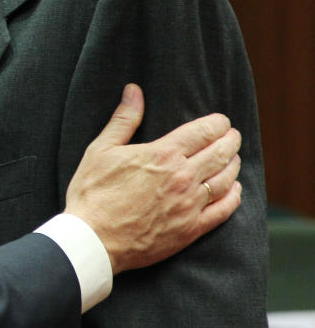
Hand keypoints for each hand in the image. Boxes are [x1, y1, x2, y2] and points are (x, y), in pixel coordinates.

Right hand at [64, 83, 241, 274]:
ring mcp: (189, 205)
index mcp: (163, 154)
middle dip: (231, 141)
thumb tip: (134, 90)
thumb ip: (124, 119)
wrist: (93, 239)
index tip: (222, 121)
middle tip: (234, 135)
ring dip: (233, 165)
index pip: (203, 132)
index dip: (217, 123)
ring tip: (233, 158)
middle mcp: (183, 178)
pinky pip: (223, 211)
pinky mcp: (190, 230)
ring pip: (226, 180)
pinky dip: (234, 197)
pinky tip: (235, 190)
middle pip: (220, 154)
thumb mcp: (101, 149)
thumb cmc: (93, 192)